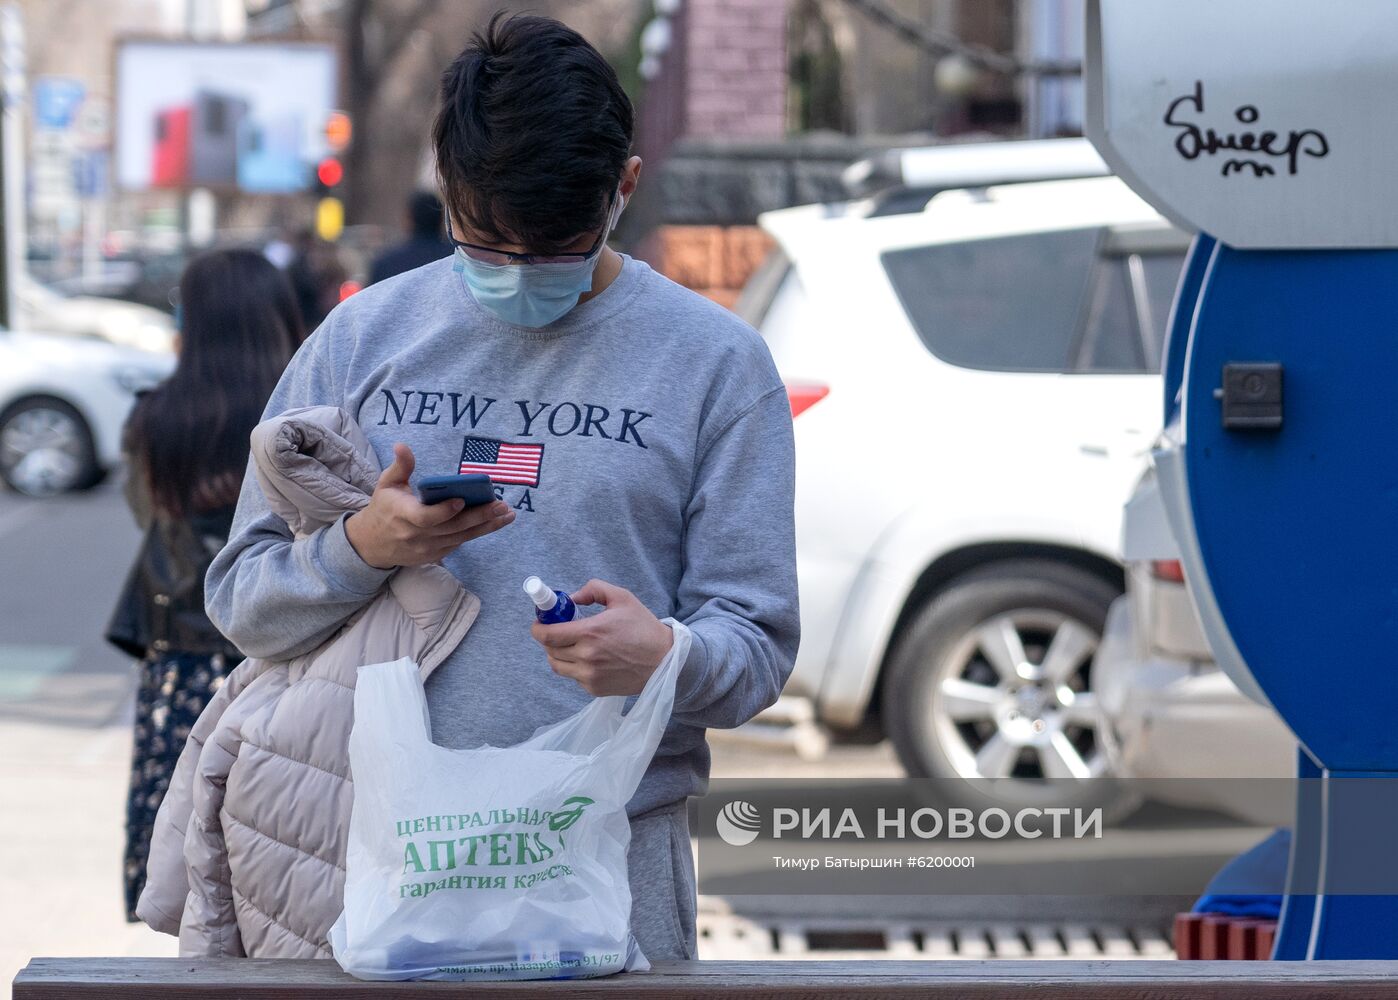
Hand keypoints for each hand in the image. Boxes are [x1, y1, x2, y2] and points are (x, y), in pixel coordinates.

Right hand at [344, 443, 514, 568]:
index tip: (462, 500)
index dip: (444, 511)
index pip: (426, 517)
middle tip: (501, 505)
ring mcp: (426, 549)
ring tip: (508, 515)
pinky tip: (495, 522)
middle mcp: (416, 535)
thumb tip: (402, 445)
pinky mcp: (435, 556)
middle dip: (478, 516)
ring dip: (486, 526)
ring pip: (461, 538)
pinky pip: (459, 544)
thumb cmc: (384, 508)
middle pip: (452, 528)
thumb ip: (401, 466)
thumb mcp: (387, 484)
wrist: (373, 544)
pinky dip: (477, 533)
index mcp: (403, 515)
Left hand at [531, 579, 673, 695]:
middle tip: (559, 630)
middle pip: (549, 650)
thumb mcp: (622, 597)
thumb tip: (571, 599)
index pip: (547, 635)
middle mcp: (586, 656)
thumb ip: (593, 590)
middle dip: (549, 638)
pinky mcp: (594, 688)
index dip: (538, 628)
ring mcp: (589, 675)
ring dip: (558, 654)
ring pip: (557, 665)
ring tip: (572, 645)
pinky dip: (575, 666)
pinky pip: (573, 676)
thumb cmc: (643, 627)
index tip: (540, 623)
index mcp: (590, 632)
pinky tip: (591, 658)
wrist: (664, 660)